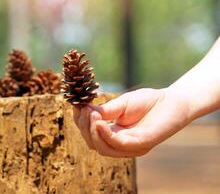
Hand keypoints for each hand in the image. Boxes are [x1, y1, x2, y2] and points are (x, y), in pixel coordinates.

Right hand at [73, 88, 190, 156]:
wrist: (172, 100)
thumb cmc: (147, 101)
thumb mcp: (120, 104)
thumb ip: (104, 110)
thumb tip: (83, 109)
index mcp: (113, 134)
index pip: (91, 134)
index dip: (81, 123)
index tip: (76, 106)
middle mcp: (120, 143)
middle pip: (94, 144)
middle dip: (85, 128)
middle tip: (84, 110)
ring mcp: (131, 146)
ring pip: (103, 148)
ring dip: (93, 132)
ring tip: (91, 115)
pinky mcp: (142, 145)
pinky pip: (118, 144)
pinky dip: (105, 135)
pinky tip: (99, 122)